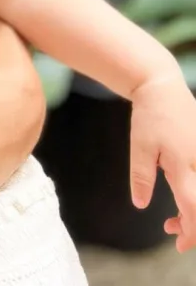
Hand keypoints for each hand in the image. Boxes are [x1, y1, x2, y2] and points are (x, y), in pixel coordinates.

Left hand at [130, 73, 195, 252]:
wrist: (162, 86)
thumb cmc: (149, 116)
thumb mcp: (139, 146)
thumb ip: (141, 177)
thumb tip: (141, 204)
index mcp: (184, 164)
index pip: (195, 209)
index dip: (191, 232)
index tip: (178, 244)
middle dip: (193, 226)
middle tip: (170, 230)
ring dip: (195, 211)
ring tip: (173, 219)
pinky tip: (183, 197)